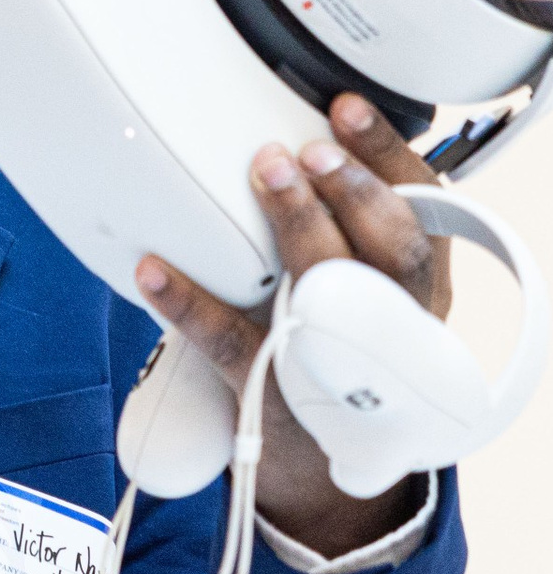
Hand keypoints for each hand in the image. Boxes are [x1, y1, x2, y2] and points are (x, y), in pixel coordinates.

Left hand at [134, 94, 448, 555]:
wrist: (322, 464)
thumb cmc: (334, 347)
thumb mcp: (364, 287)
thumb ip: (343, 224)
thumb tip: (290, 137)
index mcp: (414, 283)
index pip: (420, 208)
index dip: (388, 157)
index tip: (347, 109)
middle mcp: (390, 317)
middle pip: (392, 249)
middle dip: (352, 193)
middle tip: (304, 151)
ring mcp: (335, 355)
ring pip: (332, 288)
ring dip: (299, 226)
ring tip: (264, 175)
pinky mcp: (272, 385)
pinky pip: (229, 339)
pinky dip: (187, 303)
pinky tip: (153, 268)